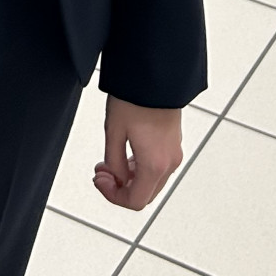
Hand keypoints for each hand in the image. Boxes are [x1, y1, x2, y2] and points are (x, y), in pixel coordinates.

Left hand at [94, 96, 182, 211]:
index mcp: (155, 164)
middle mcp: (169, 162)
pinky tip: (127, 153)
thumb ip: (114, 162)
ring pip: (151, 182)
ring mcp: (174, 153)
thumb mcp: (114, 131)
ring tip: (110, 161)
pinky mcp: (174, 143)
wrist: (156, 74)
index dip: (113, 196)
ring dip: (130, 178)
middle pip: (145, 195)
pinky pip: (158, 167)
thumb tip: (115, 177)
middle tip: (102, 172)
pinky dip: (140, 168)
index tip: (100, 180)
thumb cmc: (136, 97)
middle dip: (120, 188)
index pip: (135, 201)